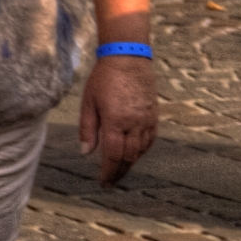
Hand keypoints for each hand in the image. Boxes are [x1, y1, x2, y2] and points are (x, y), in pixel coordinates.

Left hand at [80, 51, 157, 187]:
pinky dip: (141, 150)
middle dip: (119, 171)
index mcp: (115, 121)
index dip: (108, 172)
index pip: (113, 155)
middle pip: (129, 157)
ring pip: (141, 150)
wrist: (129, 58)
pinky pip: (150, 140)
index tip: (103, 182)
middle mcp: (134, 124)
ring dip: (130, 162)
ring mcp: (146, 120)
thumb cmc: (104, 78)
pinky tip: (134, 153)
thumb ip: (88, 129)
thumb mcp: (88, 102)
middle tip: (111, 181)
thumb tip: (86, 152)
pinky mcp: (154, 115)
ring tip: (120, 169)